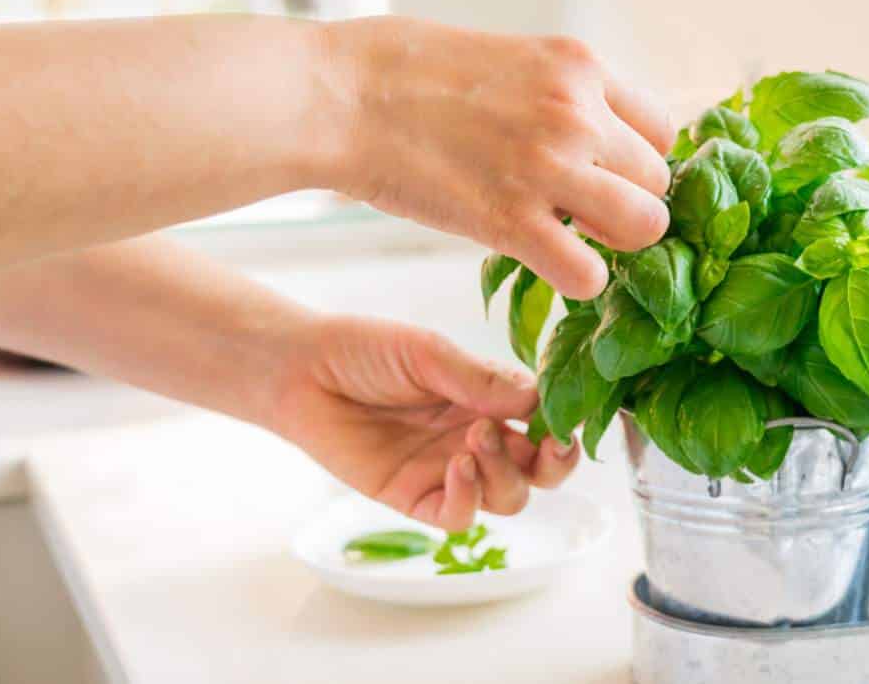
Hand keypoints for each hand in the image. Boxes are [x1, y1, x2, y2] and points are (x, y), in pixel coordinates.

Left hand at [267, 315, 578, 530]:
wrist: (302, 371)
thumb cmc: (365, 351)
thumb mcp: (430, 353)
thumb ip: (483, 378)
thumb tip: (539, 397)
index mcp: (490, 399)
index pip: (547, 421)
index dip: (564, 424)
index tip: (566, 415)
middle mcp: (477, 438)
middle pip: (540, 471)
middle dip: (555, 462)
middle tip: (547, 442)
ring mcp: (447, 471)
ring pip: (508, 497)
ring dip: (505, 472)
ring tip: (476, 438)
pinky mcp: (413, 497)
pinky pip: (458, 517)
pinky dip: (468, 499)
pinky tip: (457, 467)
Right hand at [321, 17, 674, 299]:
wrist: (338, 95)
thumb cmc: (403, 70)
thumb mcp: (507, 56)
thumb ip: (557, 93)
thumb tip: (583, 129)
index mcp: (579, 66)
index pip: (662, 129)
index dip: (637, 162)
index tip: (605, 176)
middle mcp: (578, 113)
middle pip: (658, 181)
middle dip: (628, 203)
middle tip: (584, 214)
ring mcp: (549, 166)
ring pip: (646, 226)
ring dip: (616, 243)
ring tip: (574, 239)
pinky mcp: (511, 220)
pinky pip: (589, 273)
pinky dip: (577, 280)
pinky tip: (547, 265)